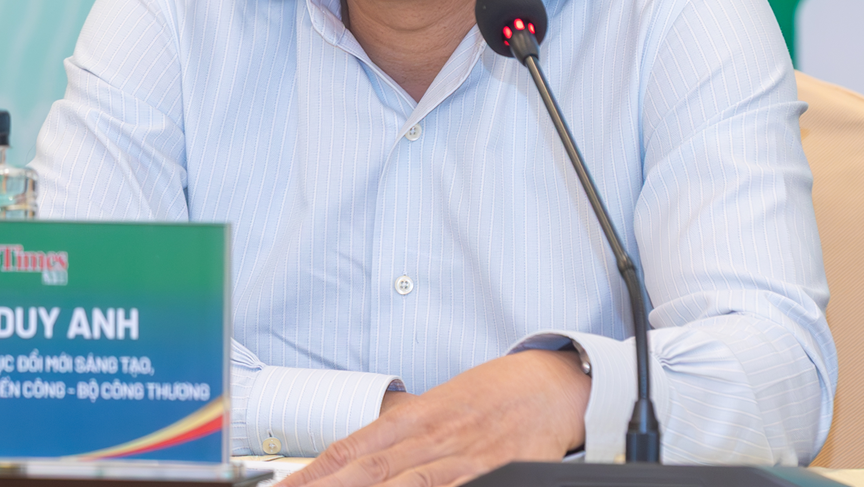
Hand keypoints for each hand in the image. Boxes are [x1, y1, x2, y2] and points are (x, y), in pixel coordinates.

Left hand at [282, 350, 589, 486]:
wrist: (552, 386)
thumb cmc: (492, 396)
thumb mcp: (437, 405)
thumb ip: (399, 430)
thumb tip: (357, 450)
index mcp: (412, 418)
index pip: (349, 450)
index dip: (312, 474)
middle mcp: (431, 437)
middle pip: (369, 472)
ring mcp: (463, 459)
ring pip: (407, 485)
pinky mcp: (496, 472)